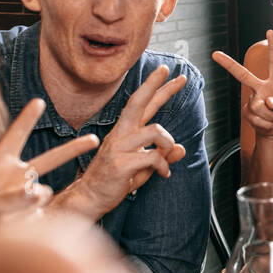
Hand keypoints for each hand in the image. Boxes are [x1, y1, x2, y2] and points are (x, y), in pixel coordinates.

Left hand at [0, 98, 99, 259]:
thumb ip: (9, 200)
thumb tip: (40, 193)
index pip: (16, 136)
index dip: (28, 118)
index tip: (39, 101)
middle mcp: (13, 178)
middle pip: (49, 159)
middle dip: (72, 149)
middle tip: (94, 139)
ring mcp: (21, 197)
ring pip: (43, 195)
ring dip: (31, 206)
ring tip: (4, 222)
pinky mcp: (27, 217)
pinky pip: (39, 218)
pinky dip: (28, 225)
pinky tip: (7, 232)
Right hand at [57, 66, 187, 219]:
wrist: (90, 198)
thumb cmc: (115, 181)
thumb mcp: (144, 167)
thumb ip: (162, 156)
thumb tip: (181, 149)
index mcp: (125, 131)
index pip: (143, 103)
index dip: (157, 87)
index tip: (171, 74)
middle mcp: (121, 134)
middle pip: (138, 102)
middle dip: (157, 86)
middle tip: (176, 75)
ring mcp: (118, 147)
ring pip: (154, 131)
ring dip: (168, 143)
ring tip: (168, 156)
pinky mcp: (119, 163)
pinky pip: (152, 157)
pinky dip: (163, 165)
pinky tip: (164, 173)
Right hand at [212, 30, 272, 140]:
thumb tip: (267, 101)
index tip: (270, 31)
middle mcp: (261, 87)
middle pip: (243, 75)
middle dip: (228, 64)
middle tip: (215, 54)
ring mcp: (252, 100)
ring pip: (259, 106)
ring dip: (271, 117)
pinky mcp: (247, 112)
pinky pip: (256, 118)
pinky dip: (267, 125)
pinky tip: (271, 124)